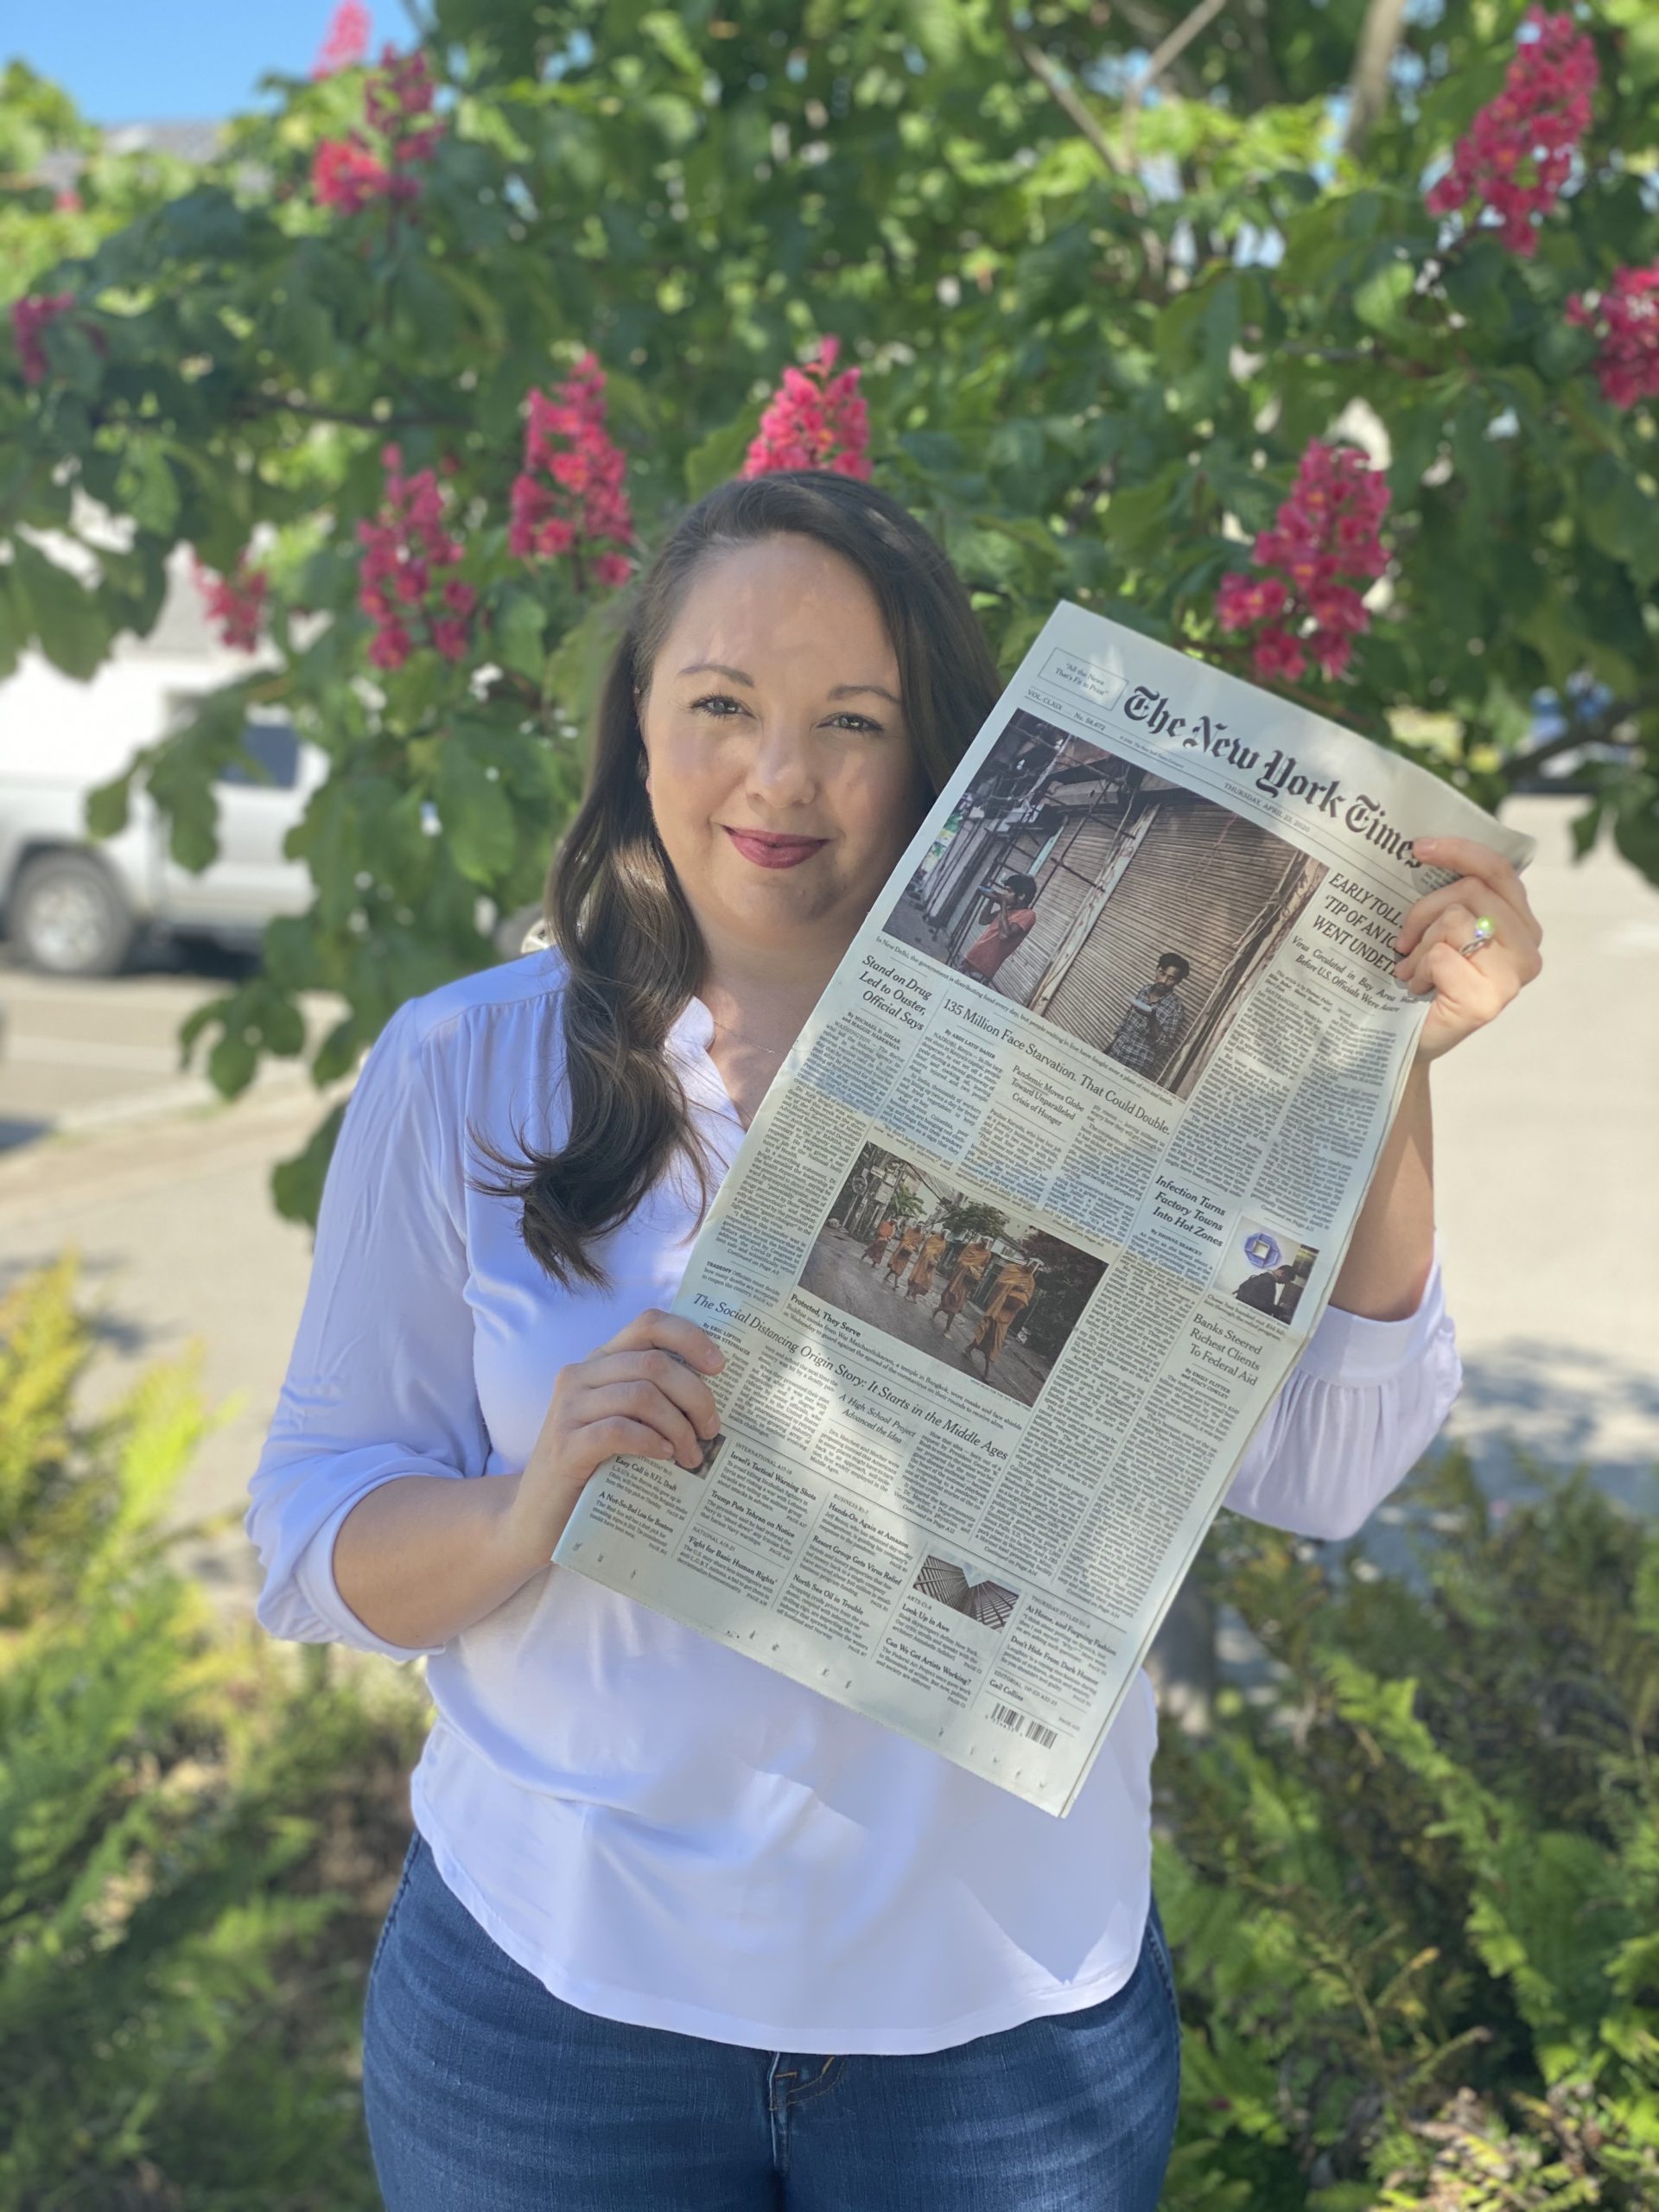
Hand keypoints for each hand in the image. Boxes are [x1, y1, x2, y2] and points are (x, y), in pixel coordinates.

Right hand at [504, 1307, 724, 1561]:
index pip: (648, 1324)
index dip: (689, 1337)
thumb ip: (655, 1399)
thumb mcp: (625, 1423)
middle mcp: (580, 1376)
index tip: (720, 1367)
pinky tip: (664, 1456)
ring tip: (692, 1455)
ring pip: (641, 1395)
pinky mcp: (565, 1446)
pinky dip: (650, 1442)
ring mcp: (568, 1409)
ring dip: (678, 1425)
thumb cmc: (595, 1468)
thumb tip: (716, 1395)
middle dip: (695, 1395)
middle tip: (712, 1429)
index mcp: (600, 1363)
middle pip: (654, 1363)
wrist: (537, 1517)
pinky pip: (619, 1430)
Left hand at [1394, 835, 1542, 1063]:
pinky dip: (1416, 970)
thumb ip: (1455, 897)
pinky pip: (1440, 956)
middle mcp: (1527, 949)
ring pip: (1454, 920)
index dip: (1460, 851)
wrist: (1406, 1037)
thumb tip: (1425, 848)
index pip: (1499, 870)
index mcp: (1521, 923)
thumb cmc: (1425, 978)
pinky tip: (1417, 989)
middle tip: (1403, 939)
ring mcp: (1511, 978)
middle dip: (1425, 909)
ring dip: (1418, 946)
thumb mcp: (1444, 929)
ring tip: (1412, 970)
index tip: (1419, 848)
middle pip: (1471, 890)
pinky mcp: (1486, 1001)